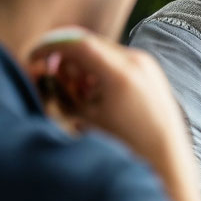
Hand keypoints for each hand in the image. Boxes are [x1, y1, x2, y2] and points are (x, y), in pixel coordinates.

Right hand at [28, 27, 200, 200]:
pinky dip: (101, 69)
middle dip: (67, 59)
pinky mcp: (151, 70)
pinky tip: (98, 94)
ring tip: (82, 94)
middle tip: (58, 81)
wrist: (166, 157)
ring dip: (84, 65)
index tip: (34, 57)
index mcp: (119, 73)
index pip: (77, 43)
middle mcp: (137, 61)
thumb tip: (48, 72)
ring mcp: (147, 63)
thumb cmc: (126, 145)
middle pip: (88, 43)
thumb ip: (64, 92)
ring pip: (102, 50)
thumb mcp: (87, 119)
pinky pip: (117, 59)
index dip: (50, 46)